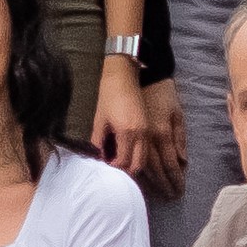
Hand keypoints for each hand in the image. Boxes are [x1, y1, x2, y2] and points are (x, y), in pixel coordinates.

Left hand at [90, 56, 147, 171]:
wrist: (122, 76)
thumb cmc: (108, 96)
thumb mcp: (99, 120)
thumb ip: (98, 142)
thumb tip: (98, 158)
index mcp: (127, 132)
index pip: (124, 161)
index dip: (114, 168)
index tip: (105, 166)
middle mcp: (141, 133)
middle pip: (138, 164)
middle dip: (126, 170)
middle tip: (114, 167)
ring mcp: (147, 130)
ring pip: (145, 158)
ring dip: (133, 164)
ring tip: (120, 161)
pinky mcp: (148, 126)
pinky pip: (147, 148)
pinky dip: (138, 155)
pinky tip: (127, 151)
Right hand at [132, 79, 187, 199]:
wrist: (136, 78)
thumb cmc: (161, 94)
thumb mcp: (177, 113)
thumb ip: (180, 138)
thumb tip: (182, 161)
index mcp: (162, 134)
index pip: (170, 164)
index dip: (175, 180)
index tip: (179, 191)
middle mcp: (147, 140)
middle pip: (156, 171)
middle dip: (164, 185)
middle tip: (171, 197)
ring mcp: (133, 139)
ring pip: (141, 168)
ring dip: (151, 182)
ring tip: (159, 193)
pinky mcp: (122, 136)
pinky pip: (129, 158)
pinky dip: (136, 171)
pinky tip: (141, 179)